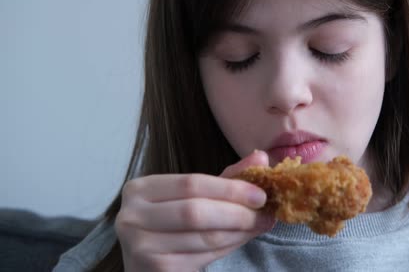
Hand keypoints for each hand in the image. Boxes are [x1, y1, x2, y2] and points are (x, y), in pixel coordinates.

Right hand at [114, 150, 273, 271]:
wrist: (147, 265)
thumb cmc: (171, 225)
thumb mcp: (192, 196)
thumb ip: (225, 178)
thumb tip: (261, 158)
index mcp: (140, 189)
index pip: (191, 183)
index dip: (230, 188)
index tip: (261, 194)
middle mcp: (133, 217)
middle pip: (196, 211)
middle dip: (238, 213)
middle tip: (266, 214)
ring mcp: (141, 247)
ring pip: (203, 237)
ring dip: (239, 232)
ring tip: (260, 226)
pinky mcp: (156, 270)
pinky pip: (202, 257)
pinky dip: (228, 248)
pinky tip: (241, 240)